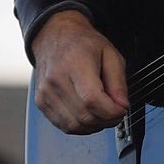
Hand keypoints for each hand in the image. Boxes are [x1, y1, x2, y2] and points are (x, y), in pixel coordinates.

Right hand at [30, 9, 128, 133]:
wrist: (55, 37)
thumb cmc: (82, 43)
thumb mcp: (110, 53)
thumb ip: (118, 80)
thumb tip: (121, 105)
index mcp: (75, 64)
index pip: (92, 100)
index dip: (111, 111)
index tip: (122, 109)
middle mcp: (56, 80)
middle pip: (84, 116)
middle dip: (106, 120)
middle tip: (116, 112)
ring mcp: (46, 93)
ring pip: (73, 126)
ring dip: (94, 125)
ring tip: (103, 113)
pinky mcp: (41, 102)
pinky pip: (63, 126)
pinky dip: (80, 126)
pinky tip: (89, 115)